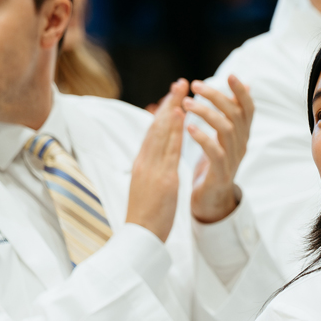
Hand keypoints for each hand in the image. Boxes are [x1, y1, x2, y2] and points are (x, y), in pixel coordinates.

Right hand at [126, 80, 188, 241]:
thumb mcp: (146, 189)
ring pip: (162, 133)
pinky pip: (170, 150)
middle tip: (179, 83)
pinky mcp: (163, 179)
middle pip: (156, 127)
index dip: (163, 114)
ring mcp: (153, 169)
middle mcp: (145, 163)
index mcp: (141, 165)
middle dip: (168, 103)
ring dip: (173, 108)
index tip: (172, 98)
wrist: (139, 237)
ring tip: (181, 89)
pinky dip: (175, 130)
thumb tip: (157, 161)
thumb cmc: (144, 218)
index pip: (153, 134)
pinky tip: (181, 114)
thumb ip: (152, 172)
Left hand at [186, 76, 252, 222]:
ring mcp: (233, 159)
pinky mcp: (221, 173)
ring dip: (205, 113)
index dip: (241, 92)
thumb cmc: (215, 162)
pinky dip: (202, 137)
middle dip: (216, 96)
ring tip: (186, 103)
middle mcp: (241, 144)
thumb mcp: (226, 135)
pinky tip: (188, 127)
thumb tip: (245, 86)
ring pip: (225, 129)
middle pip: (235, 114)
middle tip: (195, 85)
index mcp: (242, 134)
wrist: (211, 198)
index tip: (230, 75)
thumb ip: (233, 112)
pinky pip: (215, 152)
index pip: (248, 108)